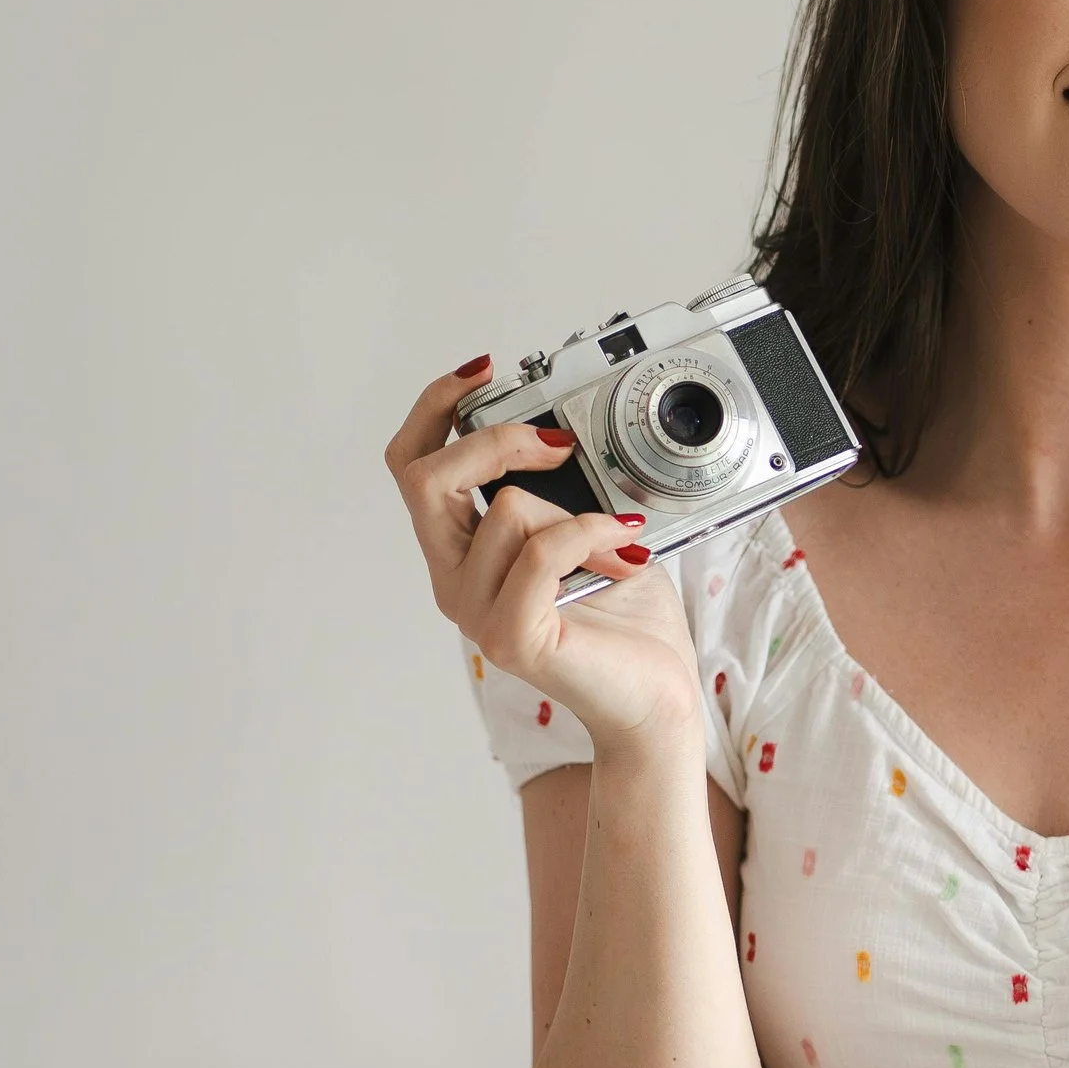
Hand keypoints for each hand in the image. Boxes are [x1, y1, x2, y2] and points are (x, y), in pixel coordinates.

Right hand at [384, 359, 699, 756]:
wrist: (655, 697)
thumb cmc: (626, 623)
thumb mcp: (588, 530)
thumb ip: (557, 490)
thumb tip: (560, 436)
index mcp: (462, 552)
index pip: (413, 466)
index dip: (436, 408)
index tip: (484, 370)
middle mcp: (454, 581)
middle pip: (426, 477)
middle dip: (494, 441)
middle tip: (558, 445)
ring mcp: (476, 613)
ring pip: (503, 510)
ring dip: (577, 512)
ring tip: (619, 543)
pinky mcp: (510, 636)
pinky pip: (540, 551)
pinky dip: (590, 536)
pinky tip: (624, 556)